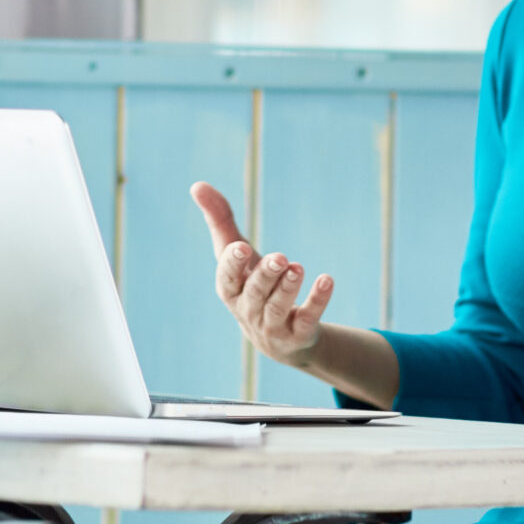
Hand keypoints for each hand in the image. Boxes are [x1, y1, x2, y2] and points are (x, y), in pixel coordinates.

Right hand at [191, 181, 331, 370]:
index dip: (233, 264)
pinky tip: (327, 280)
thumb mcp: (236, 255)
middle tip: (280, 257)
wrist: (279, 337)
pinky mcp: (299, 332)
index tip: (241, 247)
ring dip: (288, 288)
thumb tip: (197, 185)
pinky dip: (317, 300)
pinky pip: (308, 318)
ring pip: (278, 307)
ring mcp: (273, 325)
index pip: (227, 279)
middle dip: (266, 275)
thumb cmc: (251, 284)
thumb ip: (220, 221)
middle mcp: (248, 310)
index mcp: (230, 290)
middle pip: (255, 293)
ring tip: (297, 268)